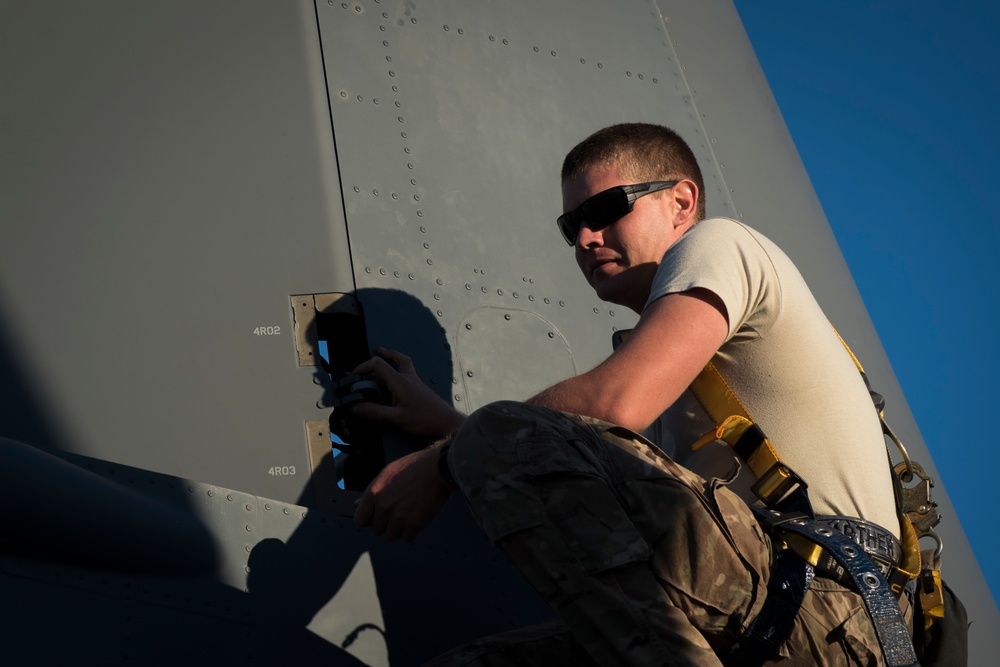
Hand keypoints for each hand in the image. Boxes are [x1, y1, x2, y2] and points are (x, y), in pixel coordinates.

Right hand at [350, 348, 464, 436]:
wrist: (446, 421)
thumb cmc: (424, 419)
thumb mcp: (396, 417)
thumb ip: (374, 411)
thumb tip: (355, 407)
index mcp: (400, 381)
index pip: (378, 364)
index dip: (363, 367)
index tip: (354, 376)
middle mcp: (407, 377)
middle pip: (389, 361)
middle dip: (374, 362)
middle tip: (362, 369)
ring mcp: (414, 380)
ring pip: (401, 362)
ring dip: (389, 357)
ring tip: (379, 354)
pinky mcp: (418, 386)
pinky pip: (406, 370)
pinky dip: (397, 367)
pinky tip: (394, 375)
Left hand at [354, 446, 453, 541]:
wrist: (439, 469)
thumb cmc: (416, 466)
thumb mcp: (388, 473)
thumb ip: (371, 491)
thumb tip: (357, 503)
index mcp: (374, 493)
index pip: (359, 519)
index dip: (367, 519)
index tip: (374, 517)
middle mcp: (384, 507)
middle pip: (376, 529)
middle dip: (385, 523)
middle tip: (397, 512)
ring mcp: (399, 517)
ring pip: (391, 536)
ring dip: (398, 529)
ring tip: (407, 514)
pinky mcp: (414, 524)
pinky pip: (407, 538)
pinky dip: (412, 531)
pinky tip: (416, 517)